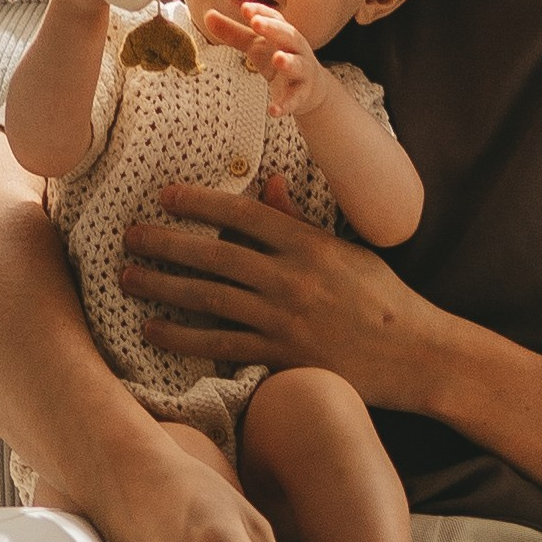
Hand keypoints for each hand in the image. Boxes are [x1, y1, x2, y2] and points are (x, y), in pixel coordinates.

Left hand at [121, 177, 440, 409]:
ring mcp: (284, 320)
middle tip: (129, 235)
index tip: (166, 196)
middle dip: (166, 243)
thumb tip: (268, 184)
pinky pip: (219, 345)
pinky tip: (151, 330)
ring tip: (127, 277)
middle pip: (215, 255)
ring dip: (162, 286)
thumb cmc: (383, 298)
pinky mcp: (281, 357)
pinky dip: (181, 337)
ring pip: (209, 298)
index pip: (243, 214)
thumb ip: (300, 221)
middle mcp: (291, 279)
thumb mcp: (346, 250)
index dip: (200, 203)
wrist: (415, 354)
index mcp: (308, 245)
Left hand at [203, 5, 326, 116]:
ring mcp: (302, 72)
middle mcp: (296, 49)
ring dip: (289, 61)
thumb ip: (233, 32)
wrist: (311, 89)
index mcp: (283, 34)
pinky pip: (295, 99)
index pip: (274, 18)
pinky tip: (273, 111)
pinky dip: (285, 104)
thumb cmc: (278, 58)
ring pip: (298, 65)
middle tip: (256, 22)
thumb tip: (207, 14)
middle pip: (288, 35)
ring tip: (278, 59)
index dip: (261, 11)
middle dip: (273, 29)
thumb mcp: (256, 45)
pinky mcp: (302, 94)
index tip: (244, 8)